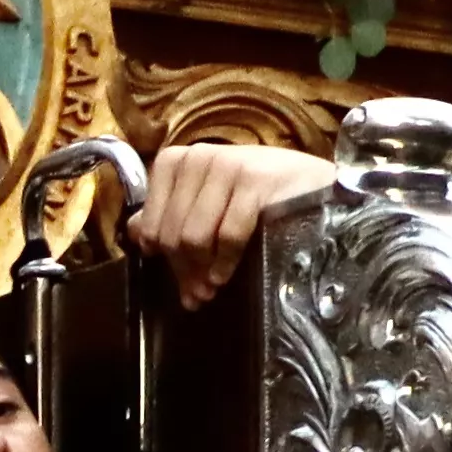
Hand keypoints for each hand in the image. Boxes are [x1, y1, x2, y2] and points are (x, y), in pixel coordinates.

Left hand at [131, 141, 336, 301]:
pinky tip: (226, 275)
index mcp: (178, 161)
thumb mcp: (211, 201)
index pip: (150, 223)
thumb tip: (132, 233)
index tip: (177, 277)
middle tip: (197, 295)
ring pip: (192, 237)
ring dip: (201, 271)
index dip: (160, 257)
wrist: (319, 184)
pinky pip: (227, 235)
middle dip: (182, 271)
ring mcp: (227, 166)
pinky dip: (225, 262)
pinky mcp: (255, 181)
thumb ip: (171, 214)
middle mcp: (199, 157)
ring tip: (212, 288)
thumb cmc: (262, 196)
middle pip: (170, 234)